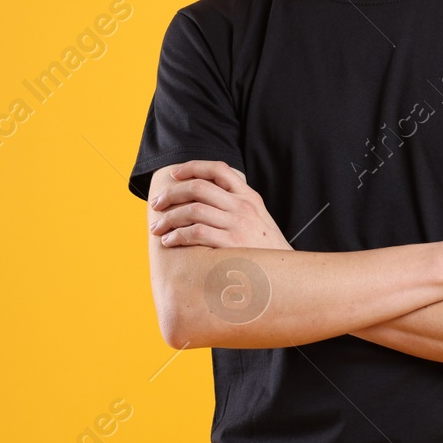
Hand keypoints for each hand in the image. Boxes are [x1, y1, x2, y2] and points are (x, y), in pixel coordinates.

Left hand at [148, 160, 291, 250]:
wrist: (286, 275)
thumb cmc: (266, 250)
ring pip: (193, 210)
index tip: (174, 174)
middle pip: (199, 188)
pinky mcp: (231, 244)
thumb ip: (238, 206)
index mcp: (249, 197)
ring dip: (169, 218)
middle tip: (156, 204)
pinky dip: (177, 235)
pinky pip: (196, 233)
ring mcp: (238, 225)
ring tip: (158, 228)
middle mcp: (244, 207)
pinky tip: (169, 241)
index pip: (219, 169)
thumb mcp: (259, 219)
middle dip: (172, 194)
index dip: (193, 167)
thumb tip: (206, 199)